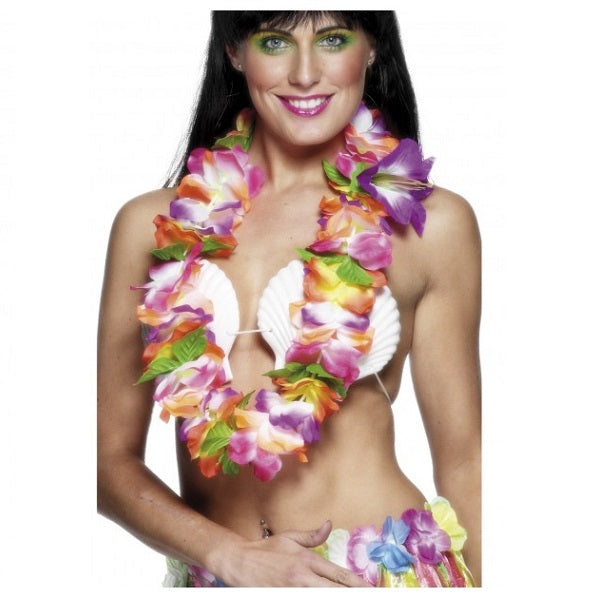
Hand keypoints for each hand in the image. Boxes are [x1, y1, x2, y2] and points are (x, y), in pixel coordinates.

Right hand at [218, 520, 371, 586]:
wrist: (239, 561)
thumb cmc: (265, 550)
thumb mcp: (290, 538)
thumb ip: (312, 536)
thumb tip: (330, 524)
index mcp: (307, 560)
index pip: (339, 575)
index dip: (358, 584)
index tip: (372, 588)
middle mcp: (303, 577)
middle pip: (335, 591)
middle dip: (352, 594)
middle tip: (370, 596)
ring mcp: (293, 590)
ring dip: (336, 598)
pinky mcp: (283, 597)